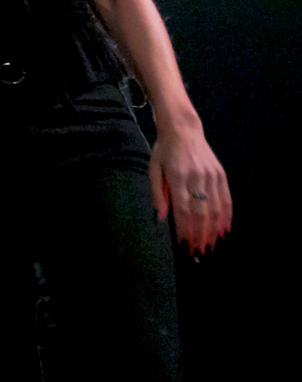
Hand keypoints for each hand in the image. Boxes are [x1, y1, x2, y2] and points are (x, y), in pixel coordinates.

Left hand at [149, 120, 231, 254]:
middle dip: (200, 236)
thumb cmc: (164, 150)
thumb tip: (161, 217)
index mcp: (177, 177)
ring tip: (210, 247)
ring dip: (214, 231)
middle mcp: (197, 177)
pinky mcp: (221, 174)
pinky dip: (226, 217)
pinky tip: (224, 231)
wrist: (183, 129)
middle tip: (198, 253)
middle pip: (201, 213)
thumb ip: (157, 193)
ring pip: (216, 209)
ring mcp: (211, 176)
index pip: (183, 210)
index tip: (184, 245)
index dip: (185, 230)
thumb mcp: (154, 168)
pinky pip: (226, 199)